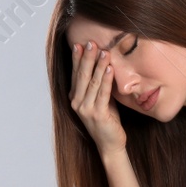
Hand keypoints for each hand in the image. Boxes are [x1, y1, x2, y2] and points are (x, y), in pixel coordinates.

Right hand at [69, 40, 126, 154]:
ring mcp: (86, 109)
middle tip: (91, 42)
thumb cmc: (108, 121)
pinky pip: (102, 94)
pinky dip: (106, 80)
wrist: (110, 144)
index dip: (77, 59)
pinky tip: (109, 69)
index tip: (80, 44)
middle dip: (87, 58)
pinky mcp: (97, 115)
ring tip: (104, 52)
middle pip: (82, 76)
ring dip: (98, 66)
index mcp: (75, 98)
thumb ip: (100, 86)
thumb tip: (105, 66)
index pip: (76, 74)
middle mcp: (77, 102)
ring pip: (92, 83)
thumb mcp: (102, 100)